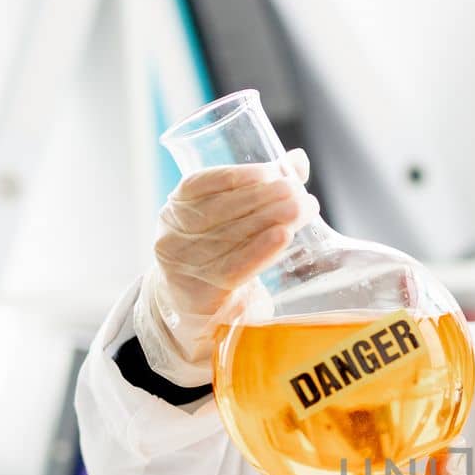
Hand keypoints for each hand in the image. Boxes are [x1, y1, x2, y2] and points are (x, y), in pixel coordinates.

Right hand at [134, 148, 319, 384]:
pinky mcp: (201, 294)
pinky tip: (284, 236)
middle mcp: (172, 237)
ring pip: (232, 237)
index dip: (234, 176)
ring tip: (302, 209)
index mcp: (174, 212)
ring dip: (271, 220)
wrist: (194, 315)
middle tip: (299, 192)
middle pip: (221, 211)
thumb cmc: (217, 258)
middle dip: (264, 198)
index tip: (270, 171)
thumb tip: (297, 160)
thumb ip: (260, 191)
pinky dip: (262, 250)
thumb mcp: (228, 223)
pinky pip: (236, 268)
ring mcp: (183, 267)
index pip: (199, 185)